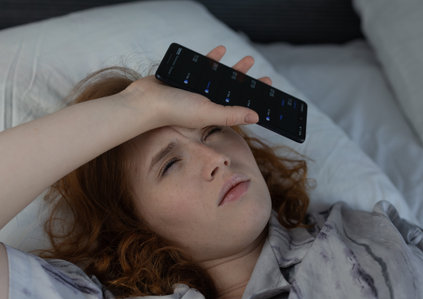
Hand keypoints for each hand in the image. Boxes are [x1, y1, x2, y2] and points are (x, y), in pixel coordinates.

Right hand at [122, 46, 271, 129]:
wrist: (146, 100)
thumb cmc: (175, 110)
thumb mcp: (208, 112)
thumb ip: (231, 114)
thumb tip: (256, 116)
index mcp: (214, 113)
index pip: (239, 107)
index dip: (254, 101)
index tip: (268, 95)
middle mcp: (207, 102)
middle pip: (233, 91)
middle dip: (249, 83)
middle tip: (264, 75)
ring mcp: (197, 89)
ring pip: (221, 78)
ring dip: (235, 69)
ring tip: (249, 60)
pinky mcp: (187, 77)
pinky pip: (203, 67)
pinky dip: (212, 58)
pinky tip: (221, 50)